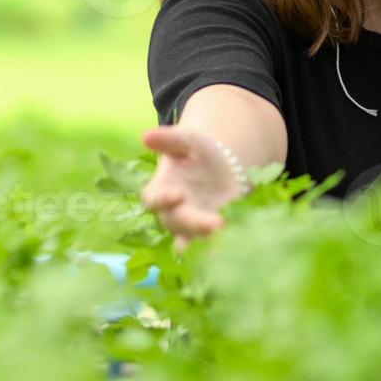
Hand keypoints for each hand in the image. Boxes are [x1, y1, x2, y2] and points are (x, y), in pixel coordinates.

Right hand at [140, 126, 240, 251]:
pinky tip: (234, 242)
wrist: (225, 163)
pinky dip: (218, 245)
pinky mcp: (212, 230)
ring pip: (191, 236)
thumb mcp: (187, 140)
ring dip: (205, 237)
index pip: (152, 199)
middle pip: (175, 223)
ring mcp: (192, 224)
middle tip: (213, 223)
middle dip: (192, 223)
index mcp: (162, 189)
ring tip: (224, 234)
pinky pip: (211, 241)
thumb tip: (146, 135)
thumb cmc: (199, 150)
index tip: (178, 194)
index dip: (162, 199)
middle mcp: (174, 211)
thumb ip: (169, 139)